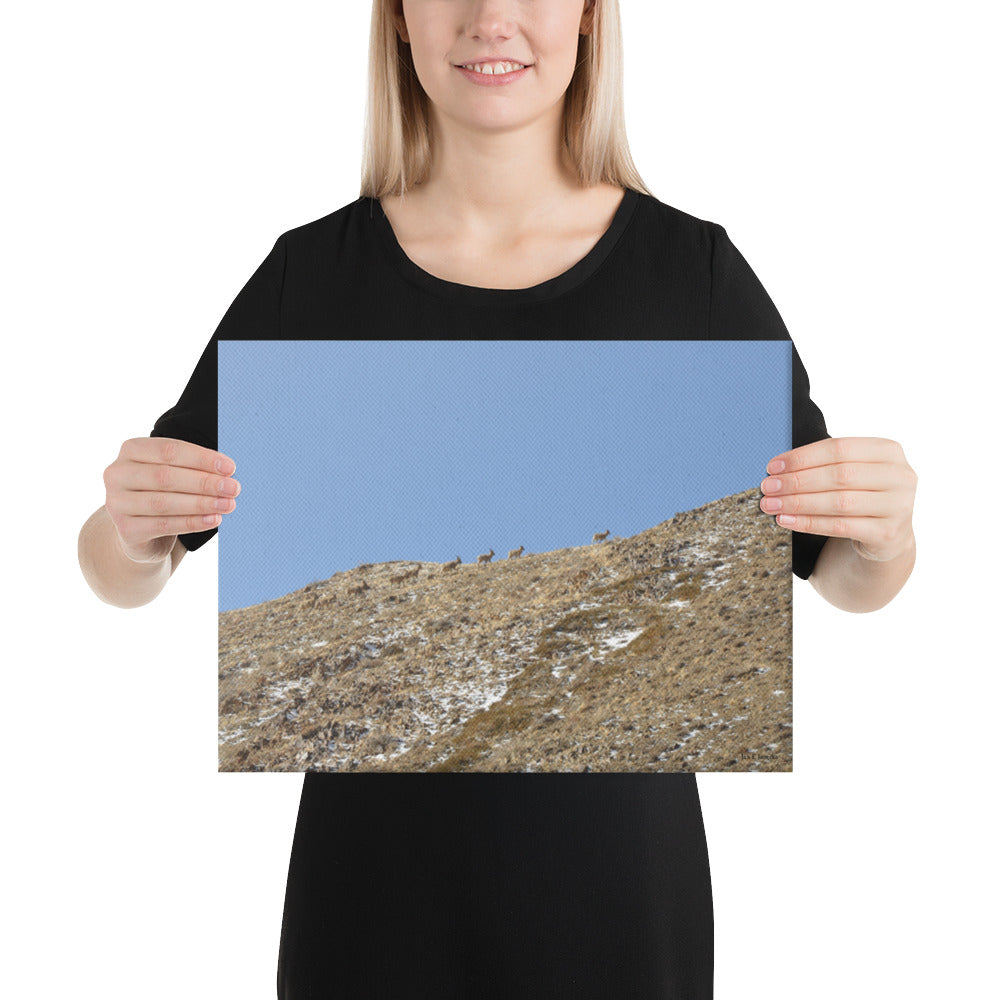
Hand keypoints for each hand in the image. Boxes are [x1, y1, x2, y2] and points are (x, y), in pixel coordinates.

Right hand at [103, 437, 239, 562]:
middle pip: (165, 476)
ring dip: (201, 503)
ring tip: (228, 505)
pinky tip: (213, 520)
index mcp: (131, 450)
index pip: (169, 450)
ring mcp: (117, 502)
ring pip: (164, 502)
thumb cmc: (164, 493)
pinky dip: (192, 522)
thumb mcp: (175, 473)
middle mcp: (117, 474)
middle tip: (233, 488)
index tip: (230, 467)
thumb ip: (195, 467)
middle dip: (204, 482)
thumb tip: (228, 471)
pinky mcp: (126, 529)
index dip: (201, 458)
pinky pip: (163, 525)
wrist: (141, 532)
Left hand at [760, 437, 916, 562]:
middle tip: (768, 487)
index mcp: (889, 451)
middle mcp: (900, 476)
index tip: (772, 466)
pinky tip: (786, 521)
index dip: (803, 457)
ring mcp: (899, 506)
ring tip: (771, 505)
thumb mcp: (852, 472)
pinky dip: (809, 523)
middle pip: (839, 475)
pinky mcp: (888, 533)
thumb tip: (776, 468)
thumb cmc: (861, 495)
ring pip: (839, 502)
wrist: (886, 535)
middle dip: (797, 481)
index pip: (839, 448)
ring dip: (798, 503)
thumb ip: (825, 464)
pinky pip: (840, 526)